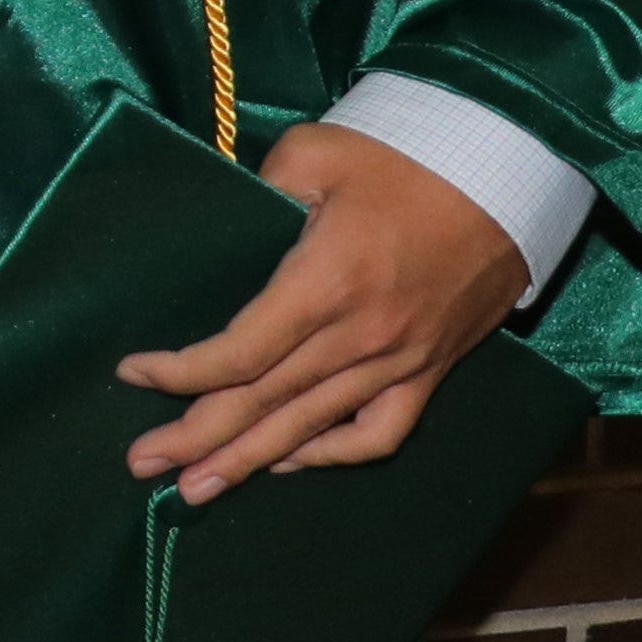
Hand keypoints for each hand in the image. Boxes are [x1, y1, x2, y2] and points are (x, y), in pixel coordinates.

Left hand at [119, 120, 531, 500]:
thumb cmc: (406, 154)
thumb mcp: (315, 152)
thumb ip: (258, 189)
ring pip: (313, 429)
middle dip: (196, 439)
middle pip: (263, 403)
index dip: (179, 373)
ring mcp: (401, 360)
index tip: (131, 375)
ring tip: (197, 489)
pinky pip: (380, 431)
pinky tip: (289, 461)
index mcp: (326, 284)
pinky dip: (332, 454)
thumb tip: (223, 215)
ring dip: (250, 463)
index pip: (238, 354)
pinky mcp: (432, 368)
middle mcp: (361, 336)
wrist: (509, 169)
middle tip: (141, 466)